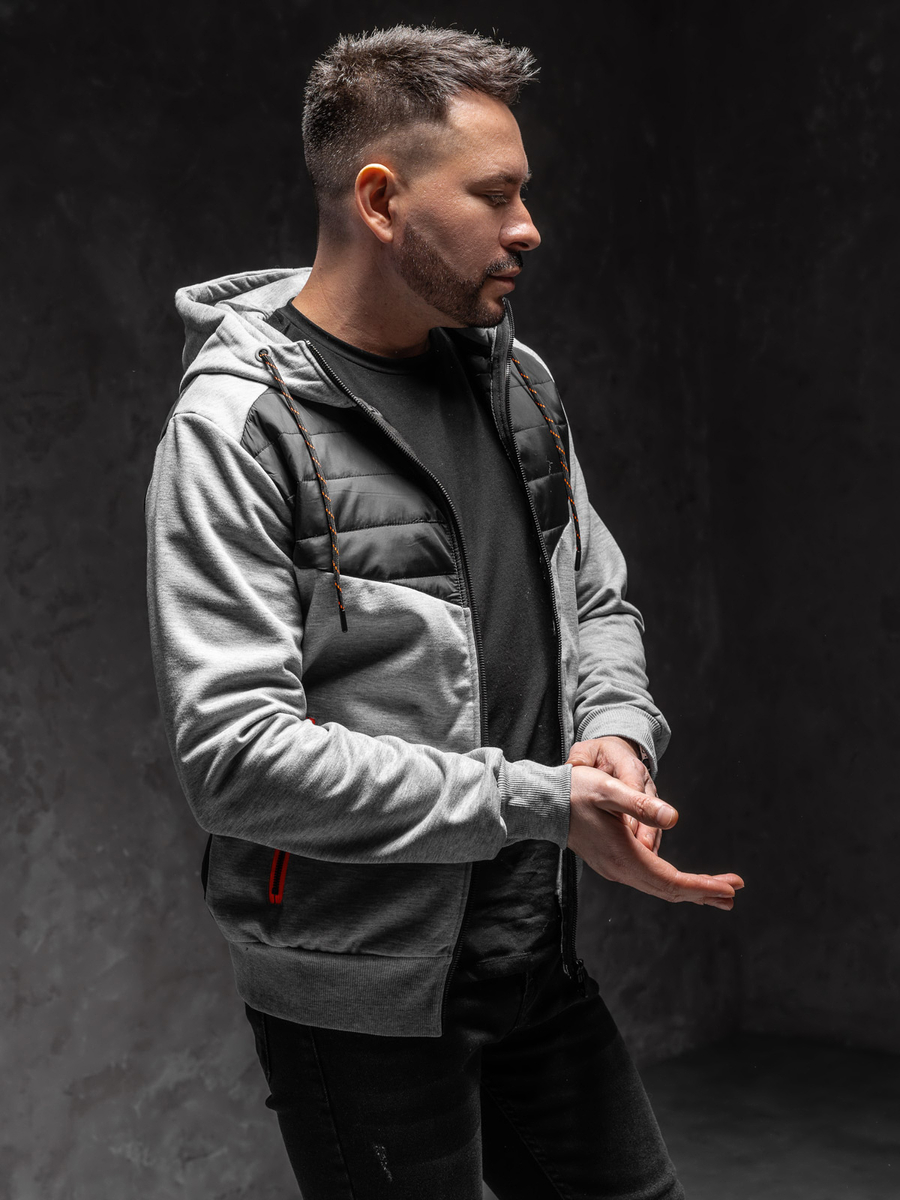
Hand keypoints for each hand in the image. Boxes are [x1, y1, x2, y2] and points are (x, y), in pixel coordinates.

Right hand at [566, 741, 743, 908]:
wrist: (544, 803)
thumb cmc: (575, 791)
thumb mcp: (610, 790)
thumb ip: (641, 805)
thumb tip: (674, 818)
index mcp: (624, 857)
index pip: (672, 881)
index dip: (703, 886)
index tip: (730, 887)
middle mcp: (620, 870)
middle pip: (669, 890)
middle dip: (704, 891)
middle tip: (734, 892)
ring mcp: (615, 869)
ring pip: (660, 887)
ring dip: (690, 889)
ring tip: (718, 891)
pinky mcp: (612, 863)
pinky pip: (649, 880)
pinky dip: (672, 882)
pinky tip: (683, 880)